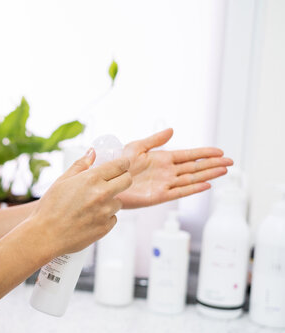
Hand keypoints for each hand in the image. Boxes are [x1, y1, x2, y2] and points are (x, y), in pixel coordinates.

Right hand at [30, 150, 131, 257]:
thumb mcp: (62, 181)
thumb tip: (92, 152)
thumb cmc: (50, 207)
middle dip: (122, 178)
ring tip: (91, 205)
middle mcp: (102, 194)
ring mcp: (105, 212)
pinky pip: (113, 218)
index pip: (120, 165)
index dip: (123, 163)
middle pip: (128, 180)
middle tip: (112, 182)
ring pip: (119, 201)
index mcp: (91, 179)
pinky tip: (89, 218)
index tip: (122, 165)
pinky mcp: (105, 227)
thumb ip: (80, 165)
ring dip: (110, 200)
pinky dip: (105, 216)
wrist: (46, 235)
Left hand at [118, 128, 232, 208]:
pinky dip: (193, 189)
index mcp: (162, 159)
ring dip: (208, 175)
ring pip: (191, 179)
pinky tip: (206, 185)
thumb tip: (171, 130)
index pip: (188, 155)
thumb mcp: (136, 147)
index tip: (219, 151)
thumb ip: (155, 140)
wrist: (107, 181)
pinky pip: (180, 192)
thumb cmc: (118, 164)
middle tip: (230, 162)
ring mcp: (165, 184)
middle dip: (212, 164)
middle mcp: (167, 172)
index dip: (204, 153)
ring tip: (224, 171)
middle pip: (195, 167)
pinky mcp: (159, 196)